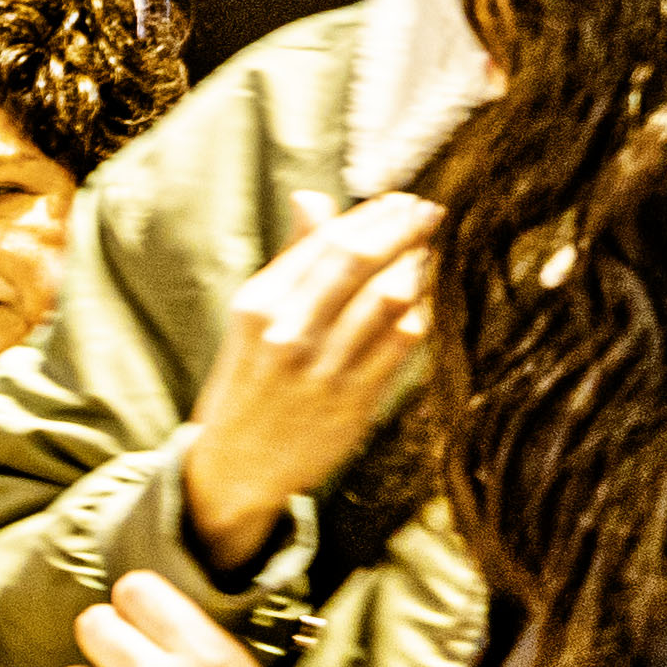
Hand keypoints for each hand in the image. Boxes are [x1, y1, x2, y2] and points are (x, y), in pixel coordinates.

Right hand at [181, 192, 440, 575]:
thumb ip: (289, 261)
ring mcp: (321, 369)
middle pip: (358, 261)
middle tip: (429, 212)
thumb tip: (313, 198)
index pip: (325, 242)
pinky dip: (419, 314)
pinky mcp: (352, 402)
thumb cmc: (249, 383)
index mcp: (258, 306)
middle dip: (402, 229)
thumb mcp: (252, 319)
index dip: (371, 216)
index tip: (399, 201)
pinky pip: (400, 344)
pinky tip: (427, 301)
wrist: (236, 468)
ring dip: (417, 266)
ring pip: (387, 298)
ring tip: (431, 251)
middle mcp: (287, 333)